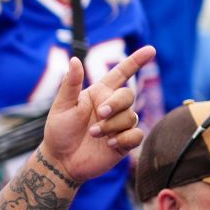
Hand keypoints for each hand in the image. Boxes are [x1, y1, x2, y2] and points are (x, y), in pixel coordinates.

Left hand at [41, 46, 155, 183]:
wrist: (60, 160)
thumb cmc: (59, 131)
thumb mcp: (62, 106)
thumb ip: (70, 84)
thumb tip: (75, 60)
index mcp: (99, 93)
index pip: (121, 73)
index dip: (136, 61)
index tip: (150, 49)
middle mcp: (112, 107)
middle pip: (128, 95)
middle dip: (116, 104)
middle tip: (100, 115)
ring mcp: (119, 124)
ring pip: (131, 117)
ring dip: (112, 125)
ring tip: (94, 134)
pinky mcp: (124, 142)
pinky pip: (137, 135)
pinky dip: (124, 138)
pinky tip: (109, 144)